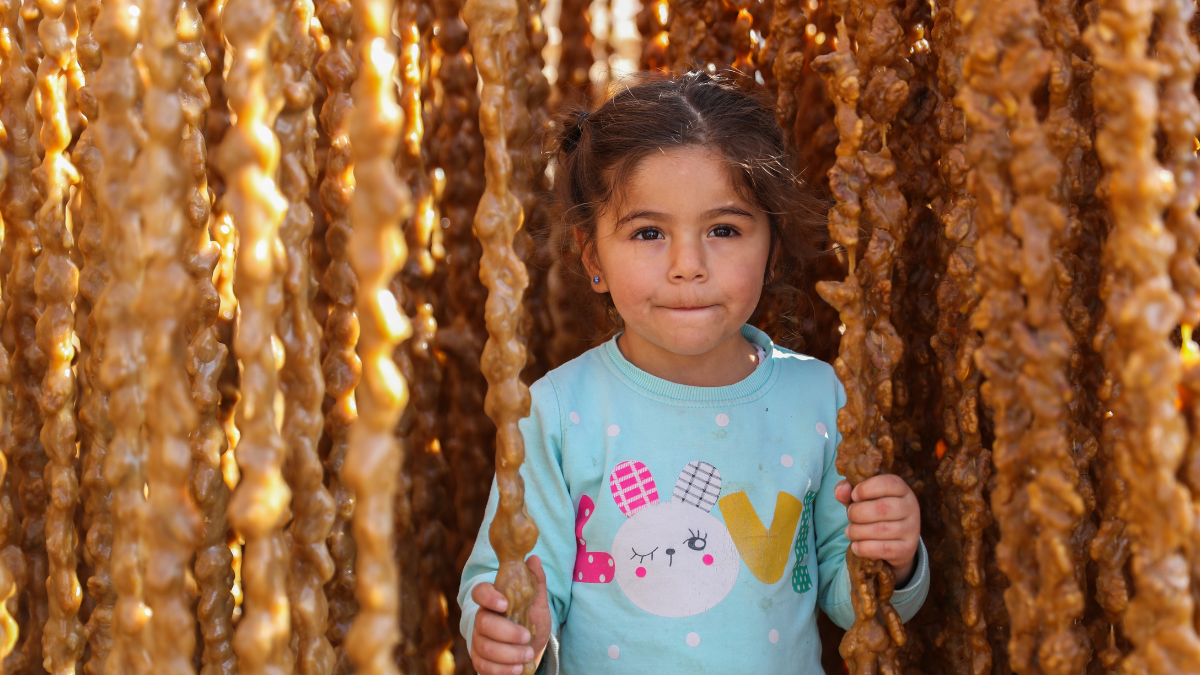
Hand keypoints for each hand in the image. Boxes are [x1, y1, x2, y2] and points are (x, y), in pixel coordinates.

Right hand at [470, 556, 551, 674]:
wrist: (531, 649)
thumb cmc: (531, 621)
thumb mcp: (538, 602)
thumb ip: (535, 581)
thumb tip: (534, 558)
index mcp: (494, 600)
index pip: (480, 592)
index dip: (489, 597)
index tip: (505, 604)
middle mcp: (482, 619)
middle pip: (483, 623)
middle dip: (507, 632)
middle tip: (527, 637)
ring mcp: (479, 640)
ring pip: (485, 647)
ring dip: (509, 653)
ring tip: (527, 654)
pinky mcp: (480, 660)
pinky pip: (484, 666)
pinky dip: (502, 669)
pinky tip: (517, 668)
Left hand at [834, 475, 919, 584]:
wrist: (895, 541)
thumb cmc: (874, 512)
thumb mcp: (862, 498)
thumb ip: (849, 491)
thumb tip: (840, 492)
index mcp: (901, 489)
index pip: (888, 483)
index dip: (866, 489)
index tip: (854, 496)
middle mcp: (910, 507)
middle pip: (882, 508)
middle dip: (857, 513)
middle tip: (850, 517)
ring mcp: (911, 529)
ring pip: (881, 530)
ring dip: (858, 532)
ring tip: (850, 532)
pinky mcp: (908, 548)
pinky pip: (884, 549)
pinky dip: (864, 548)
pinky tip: (856, 546)